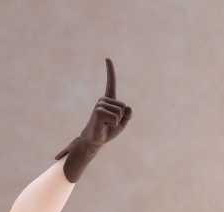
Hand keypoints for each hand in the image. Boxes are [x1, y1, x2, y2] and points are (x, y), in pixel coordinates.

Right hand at [55, 58, 132, 181]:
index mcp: (109, 100)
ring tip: (106, 125)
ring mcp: (99, 105)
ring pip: (120, 112)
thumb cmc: (106, 132)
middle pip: (123, 107)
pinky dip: (113, 124)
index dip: (110, 71)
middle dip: (121, 118)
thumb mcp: (121, 124)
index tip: (107, 58)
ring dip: (116, 122)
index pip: (110, 83)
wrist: (95, 141)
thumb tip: (128, 108)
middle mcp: (103, 100)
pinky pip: (114, 117)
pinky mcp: (98, 111)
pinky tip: (104, 126)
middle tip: (109, 124)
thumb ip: (128, 116)